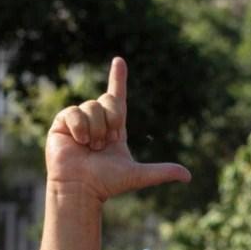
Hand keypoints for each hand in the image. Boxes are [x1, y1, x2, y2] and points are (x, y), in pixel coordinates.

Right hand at [45, 57, 190, 201]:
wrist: (82, 188)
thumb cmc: (107, 183)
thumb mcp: (138, 175)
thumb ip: (161, 172)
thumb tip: (188, 176)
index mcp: (114, 127)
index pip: (117, 97)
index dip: (118, 78)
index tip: (119, 61)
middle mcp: (97, 120)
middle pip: (108, 100)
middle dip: (111, 121)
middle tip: (104, 144)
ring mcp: (79, 120)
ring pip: (92, 106)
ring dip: (94, 130)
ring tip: (90, 148)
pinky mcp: (62, 122)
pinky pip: (74, 112)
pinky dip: (79, 128)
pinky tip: (77, 142)